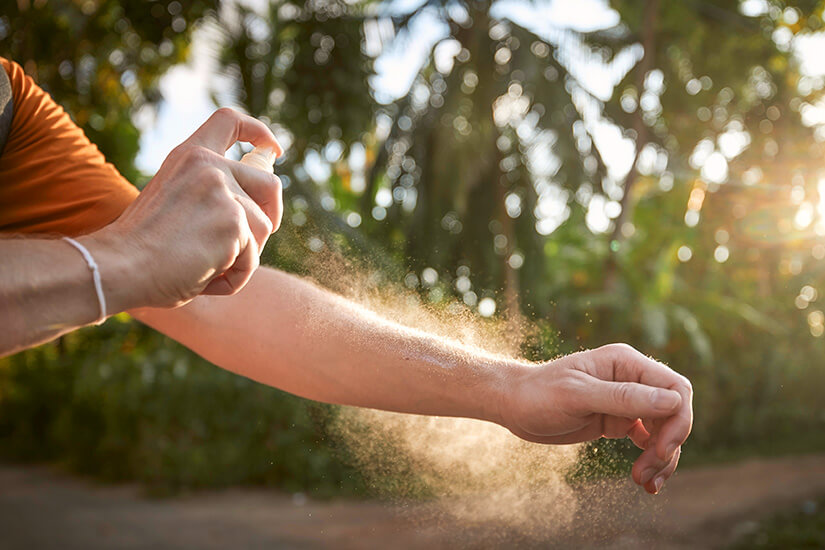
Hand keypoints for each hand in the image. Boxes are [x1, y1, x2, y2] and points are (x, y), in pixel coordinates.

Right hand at [84, 108, 283, 310]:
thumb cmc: (141, 248)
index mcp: (189, 156)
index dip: (259, 133)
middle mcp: (209, 167)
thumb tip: (259, 200)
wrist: (119, 266)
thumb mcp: (174, 201)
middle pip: (270, 184)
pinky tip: (204, 278)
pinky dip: (234, 277)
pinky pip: (252, 259)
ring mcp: (224, 192)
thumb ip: (208, 193)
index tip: (272, 149)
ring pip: (263, 229)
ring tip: (204, 267)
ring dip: (243, 256)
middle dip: (272, 214)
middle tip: (256, 239)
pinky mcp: (234, 223)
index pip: (229, 121)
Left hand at [499, 343, 692, 493]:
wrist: (513, 405)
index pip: (675, 388)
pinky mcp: (619, 421)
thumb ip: (623, 397)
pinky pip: (649, 440)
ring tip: (645, 483)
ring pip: (665, 430)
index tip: (661, 450)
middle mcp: (632, 379)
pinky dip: (652, 460)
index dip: (678, 420)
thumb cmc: (539, 393)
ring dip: (662, 458)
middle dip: (669, 445)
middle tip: (648, 473)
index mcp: (626, 362)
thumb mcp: (578, 395)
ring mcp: (627, 400)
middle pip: (675, 412)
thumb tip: (674, 402)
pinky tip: (645, 481)